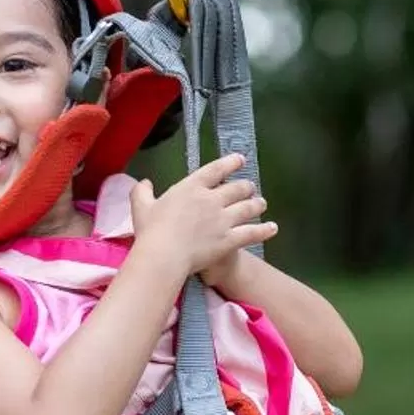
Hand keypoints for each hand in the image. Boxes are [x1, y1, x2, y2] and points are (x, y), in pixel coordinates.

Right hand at [127, 154, 274, 281]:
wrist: (164, 255)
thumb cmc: (151, 230)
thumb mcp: (141, 206)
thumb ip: (142, 191)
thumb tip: (144, 182)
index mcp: (191, 187)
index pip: (216, 169)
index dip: (231, 162)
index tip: (240, 159)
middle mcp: (212, 199)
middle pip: (237, 188)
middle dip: (246, 187)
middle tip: (250, 188)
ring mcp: (224, 219)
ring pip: (248, 208)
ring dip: (257, 204)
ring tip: (261, 203)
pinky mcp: (230, 239)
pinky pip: (252, 232)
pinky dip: (264, 230)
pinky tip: (272, 228)